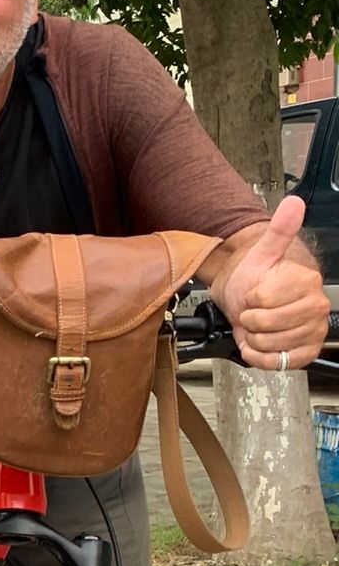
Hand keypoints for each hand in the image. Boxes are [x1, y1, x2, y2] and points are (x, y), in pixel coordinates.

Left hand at [217, 196, 328, 367]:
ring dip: (253, 336)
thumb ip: (280, 229)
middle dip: (250, 318)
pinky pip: (275, 362)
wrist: (249, 297)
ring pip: (268, 344)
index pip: (264, 300)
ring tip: (257, 324)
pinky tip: (259, 342)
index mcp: (307, 282)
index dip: (250, 298)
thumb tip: (294, 203)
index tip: (254, 293)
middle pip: (265, 323)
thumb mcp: (262, 252)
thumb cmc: (254, 277)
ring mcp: (312, 331)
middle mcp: (316, 307)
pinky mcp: (305, 352)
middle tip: (254, 310)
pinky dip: (258, 355)